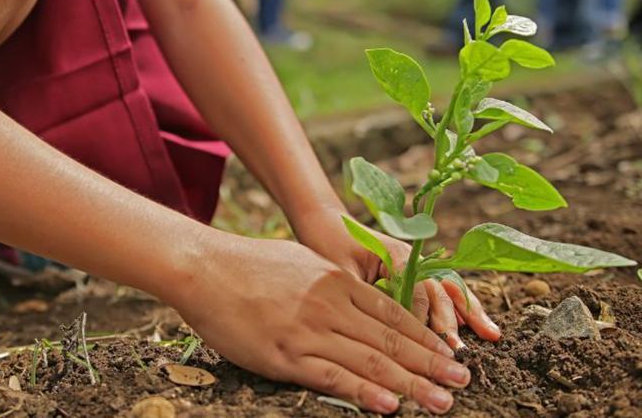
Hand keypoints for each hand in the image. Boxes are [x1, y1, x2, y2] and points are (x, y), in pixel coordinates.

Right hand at [173, 234, 469, 413]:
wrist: (205, 268)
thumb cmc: (250, 264)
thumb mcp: (302, 262)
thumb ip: (334, 283)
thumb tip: (359, 299)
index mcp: (337, 281)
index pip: (393, 314)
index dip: (425, 337)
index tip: (449, 353)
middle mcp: (331, 305)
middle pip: (391, 340)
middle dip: (431, 363)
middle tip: (462, 381)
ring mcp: (309, 331)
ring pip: (370, 361)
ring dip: (411, 384)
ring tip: (442, 400)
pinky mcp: (285, 355)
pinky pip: (332, 377)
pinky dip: (364, 393)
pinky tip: (389, 405)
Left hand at [290, 204, 500, 348]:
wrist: (325, 222)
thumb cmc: (327, 245)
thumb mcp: (340, 272)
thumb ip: (363, 295)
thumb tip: (378, 329)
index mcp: (396, 255)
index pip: (417, 292)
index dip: (421, 320)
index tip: (425, 347)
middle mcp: (412, 258)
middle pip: (439, 291)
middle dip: (451, 322)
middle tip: (458, 352)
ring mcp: (416, 264)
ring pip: (448, 290)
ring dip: (468, 313)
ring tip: (491, 335)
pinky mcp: (414, 272)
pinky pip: (441, 290)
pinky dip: (460, 307)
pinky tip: (477, 325)